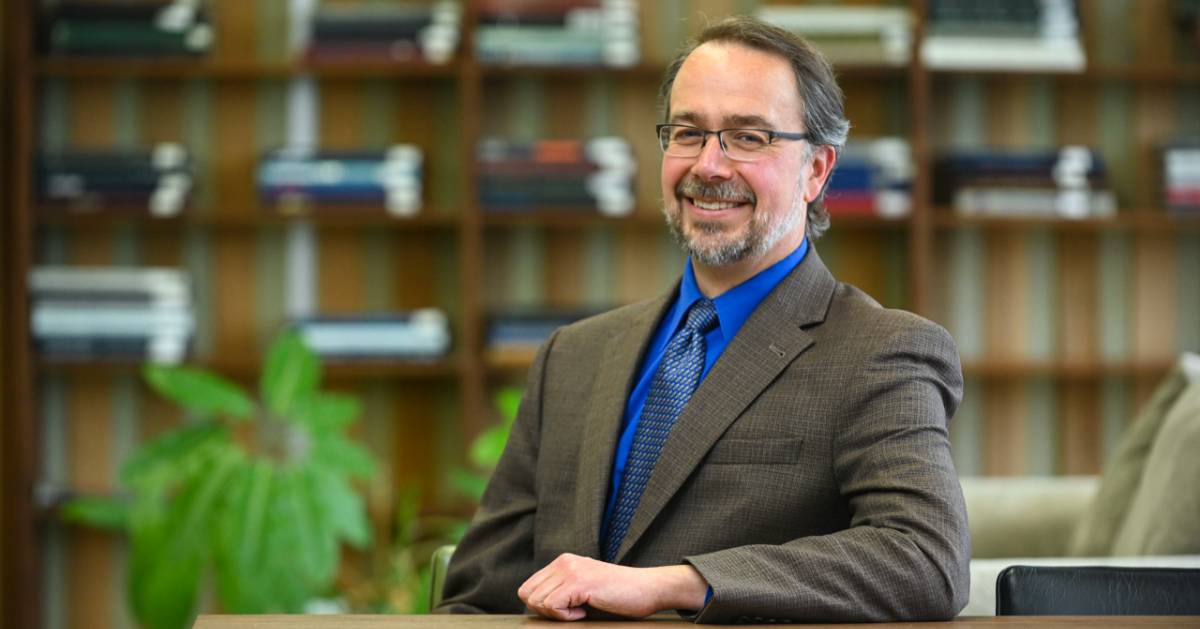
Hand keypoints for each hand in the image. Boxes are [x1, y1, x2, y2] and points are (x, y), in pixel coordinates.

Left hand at [517, 553, 708, 620]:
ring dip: (557, 614)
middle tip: (571, 613)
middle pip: (528, 594)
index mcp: (563, 562)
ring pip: (537, 601)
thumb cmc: (621, 594)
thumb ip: (562, 590)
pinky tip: (585, 611)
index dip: (541, 606)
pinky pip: (552, 606)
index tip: (565, 611)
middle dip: (545, 611)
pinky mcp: (579, 582)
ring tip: (580, 611)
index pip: (528, 587)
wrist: (648, 588)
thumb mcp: (584, 588)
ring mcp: (571, 570)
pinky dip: (566, 616)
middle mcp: (564, 562)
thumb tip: (536, 607)